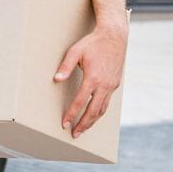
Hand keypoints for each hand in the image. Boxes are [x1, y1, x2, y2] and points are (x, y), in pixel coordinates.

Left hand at [54, 23, 127, 138]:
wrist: (114, 37)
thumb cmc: (92, 43)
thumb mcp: (75, 52)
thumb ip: (65, 67)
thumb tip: (56, 79)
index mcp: (93, 78)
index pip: (80, 102)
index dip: (72, 114)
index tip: (65, 123)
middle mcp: (104, 85)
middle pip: (93, 111)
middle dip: (83, 124)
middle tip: (74, 134)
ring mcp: (112, 86)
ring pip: (102, 109)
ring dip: (92, 121)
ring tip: (83, 129)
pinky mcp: (115, 84)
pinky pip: (107, 102)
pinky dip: (99, 111)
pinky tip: (93, 114)